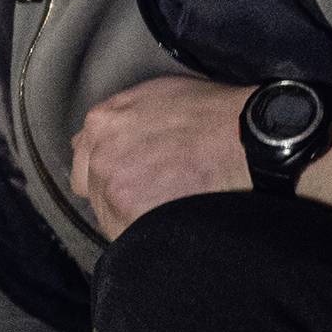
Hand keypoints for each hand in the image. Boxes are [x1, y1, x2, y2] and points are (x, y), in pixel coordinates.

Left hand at [69, 75, 249, 241]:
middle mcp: (100, 155)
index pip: (85, 157)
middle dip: (116, 191)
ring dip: (130, 215)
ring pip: (107, 214)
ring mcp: (113, 188)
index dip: (109, 168)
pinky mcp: (131, 217)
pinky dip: (144, 234)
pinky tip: (168, 222)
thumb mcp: (159, 95)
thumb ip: (124, 118)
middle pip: (93, 187)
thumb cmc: (214, 115)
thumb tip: (111, 137)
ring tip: (167, 207)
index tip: (129, 175)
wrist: (246, 140)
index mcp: (103, 122)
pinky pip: (126, 236)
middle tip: (151, 193)